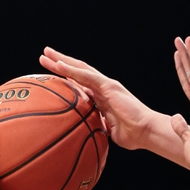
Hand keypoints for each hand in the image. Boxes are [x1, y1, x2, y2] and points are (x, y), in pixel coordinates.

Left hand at [39, 48, 156, 150]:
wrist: (145, 132)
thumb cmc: (132, 135)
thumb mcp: (107, 131)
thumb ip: (96, 127)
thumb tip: (84, 133)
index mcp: (102, 98)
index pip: (80, 84)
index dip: (66, 77)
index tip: (51, 74)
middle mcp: (103, 88)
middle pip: (78, 72)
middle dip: (61, 62)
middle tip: (45, 55)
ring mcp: (106, 85)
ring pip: (80, 69)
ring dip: (62, 61)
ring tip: (46, 54)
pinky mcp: (109, 86)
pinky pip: (86, 75)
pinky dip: (72, 70)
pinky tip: (59, 65)